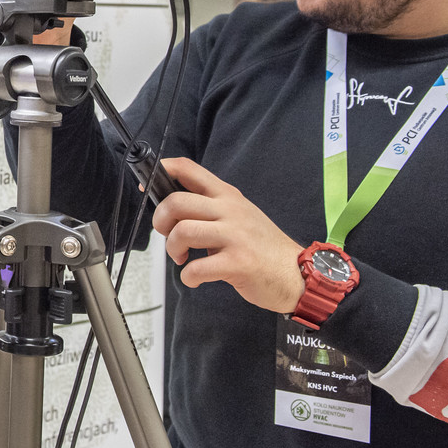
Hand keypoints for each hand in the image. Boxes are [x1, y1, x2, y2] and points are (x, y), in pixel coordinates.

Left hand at [151, 158, 305, 313]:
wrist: (299, 274)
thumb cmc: (262, 247)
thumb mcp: (239, 215)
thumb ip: (210, 207)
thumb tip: (170, 206)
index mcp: (228, 196)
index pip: (190, 169)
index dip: (162, 171)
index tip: (148, 184)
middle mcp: (231, 211)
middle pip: (177, 202)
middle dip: (160, 220)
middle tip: (166, 234)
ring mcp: (236, 236)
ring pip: (183, 231)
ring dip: (172, 248)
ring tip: (182, 258)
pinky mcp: (239, 263)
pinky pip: (197, 268)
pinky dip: (188, 276)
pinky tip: (195, 278)